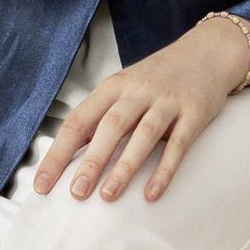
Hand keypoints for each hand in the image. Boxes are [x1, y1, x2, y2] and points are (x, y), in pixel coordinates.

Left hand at [31, 20, 249, 204]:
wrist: (207, 53)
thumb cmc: (157, 78)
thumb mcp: (124, 88)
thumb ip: (101, 116)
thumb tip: (68, 156)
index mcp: (112, 87)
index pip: (78, 121)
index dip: (58, 153)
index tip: (42, 184)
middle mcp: (138, 92)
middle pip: (109, 127)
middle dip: (91, 161)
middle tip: (76, 193)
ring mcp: (167, 101)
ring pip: (142, 135)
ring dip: (124, 167)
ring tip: (108, 196)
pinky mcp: (194, 113)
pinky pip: (178, 145)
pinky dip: (164, 170)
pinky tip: (151, 194)